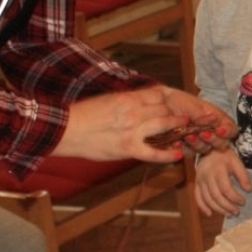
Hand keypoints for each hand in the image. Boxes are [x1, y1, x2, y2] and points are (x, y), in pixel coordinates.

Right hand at [56, 87, 208, 162]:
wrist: (64, 129)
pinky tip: (177, 155)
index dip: (171, 102)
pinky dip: (168, 155)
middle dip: (176, 115)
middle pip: (166, 110)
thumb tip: (145, 103)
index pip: (160, 96)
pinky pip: (154, 152)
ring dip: (177, 129)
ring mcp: (133, 130)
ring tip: (186, 132)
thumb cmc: (84, 116)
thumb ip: (129, 102)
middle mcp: (134, 112)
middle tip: (188, 121)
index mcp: (129, 98)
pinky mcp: (128, 148)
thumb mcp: (109, 101)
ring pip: (165, 126)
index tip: (179, 106)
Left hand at [156, 88, 235, 153]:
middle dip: (213, 140)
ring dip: (198, 143)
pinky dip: (183, 148)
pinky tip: (176, 142)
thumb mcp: (194, 105)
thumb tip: (213, 121)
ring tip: (188, 135)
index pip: (231, 130)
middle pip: (221, 143)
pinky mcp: (185, 148)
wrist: (160, 105)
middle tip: (203, 133)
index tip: (220, 130)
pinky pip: (188, 153)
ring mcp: (198, 141)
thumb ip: (204, 115)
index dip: (228, 132)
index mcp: (217, 121)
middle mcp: (210, 133)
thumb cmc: (179, 101)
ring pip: (204, 149)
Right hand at [194, 147, 251, 219]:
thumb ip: (243, 176)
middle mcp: (207, 177)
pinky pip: (197, 197)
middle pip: (216, 196)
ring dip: (218, 209)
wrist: (208, 150)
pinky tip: (210, 214)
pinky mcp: (196, 184)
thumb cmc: (224, 156)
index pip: (226, 189)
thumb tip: (249, 190)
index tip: (243, 202)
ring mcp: (200, 181)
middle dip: (227, 206)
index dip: (235, 198)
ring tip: (229, 214)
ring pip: (207, 199)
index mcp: (218, 170)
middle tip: (237, 212)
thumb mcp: (236, 162)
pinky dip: (203, 207)